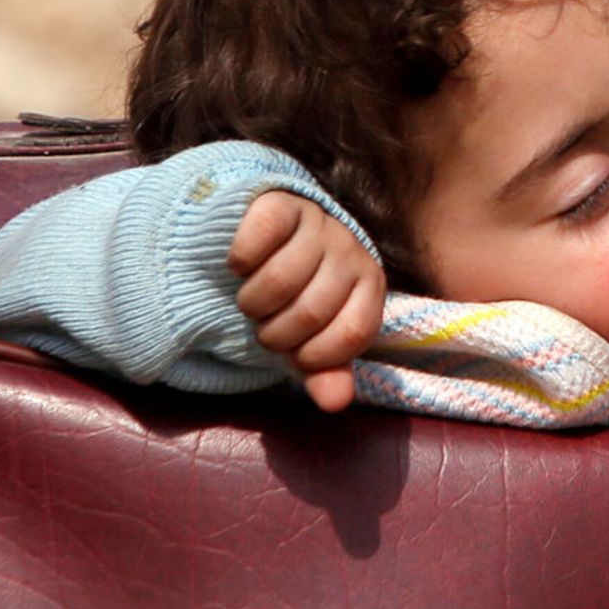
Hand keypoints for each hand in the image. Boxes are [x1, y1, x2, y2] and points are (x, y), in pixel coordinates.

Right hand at [229, 192, 384, 412]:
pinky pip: (256, 240)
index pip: (350, 334)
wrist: (272, 235)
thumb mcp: (312, 336)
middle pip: (309, 311)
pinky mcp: (281, 204)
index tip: (294, 352)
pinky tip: (239, 266)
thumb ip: (324, 371)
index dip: (313, 355)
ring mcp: (317, 223)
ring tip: (250, 301)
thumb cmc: (297, 295)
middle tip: (265, 325)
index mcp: (370, 284)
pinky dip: (240, 261)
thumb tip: (334, 403)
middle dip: (275, 333)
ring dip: (252, 302)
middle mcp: (350, 249)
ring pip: (278, 279)